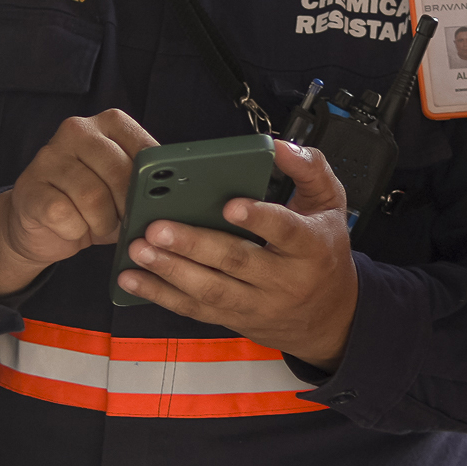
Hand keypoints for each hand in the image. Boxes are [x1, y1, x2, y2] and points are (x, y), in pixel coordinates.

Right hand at [0, 109, 160, 296]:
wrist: (39, 225)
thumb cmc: (90, 204)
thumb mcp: (123, 188)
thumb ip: (145, 182)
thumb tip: (177, 196)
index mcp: (109, 122)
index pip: (144, 149)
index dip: (153, 184)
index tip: (153, 203)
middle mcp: (77, 130)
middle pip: (119, 172)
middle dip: (127, 207)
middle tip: (124, 222)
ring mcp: (49, 156)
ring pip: (92, 197)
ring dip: (102, 223)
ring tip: (100, 226)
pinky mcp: (30, 186)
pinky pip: (63, 215)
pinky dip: (75, 231)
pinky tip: (72, 228)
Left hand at [116, 141, 357, 370]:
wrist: (332, 318)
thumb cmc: (325, 251)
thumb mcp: (331, 204)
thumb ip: (309, 169)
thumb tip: (276, 145)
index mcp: (312, 247)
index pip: (287, 232)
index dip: (258, 219)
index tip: (229, 204)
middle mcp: (285, 280)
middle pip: (237, 262)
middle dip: (194, 245)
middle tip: (157, 228)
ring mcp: (258, 304)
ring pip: (212, 290)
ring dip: (171, 271)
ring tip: (138, 251)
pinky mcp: (236, 320)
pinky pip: (197, 310)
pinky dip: (163, 296)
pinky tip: (135, 280)